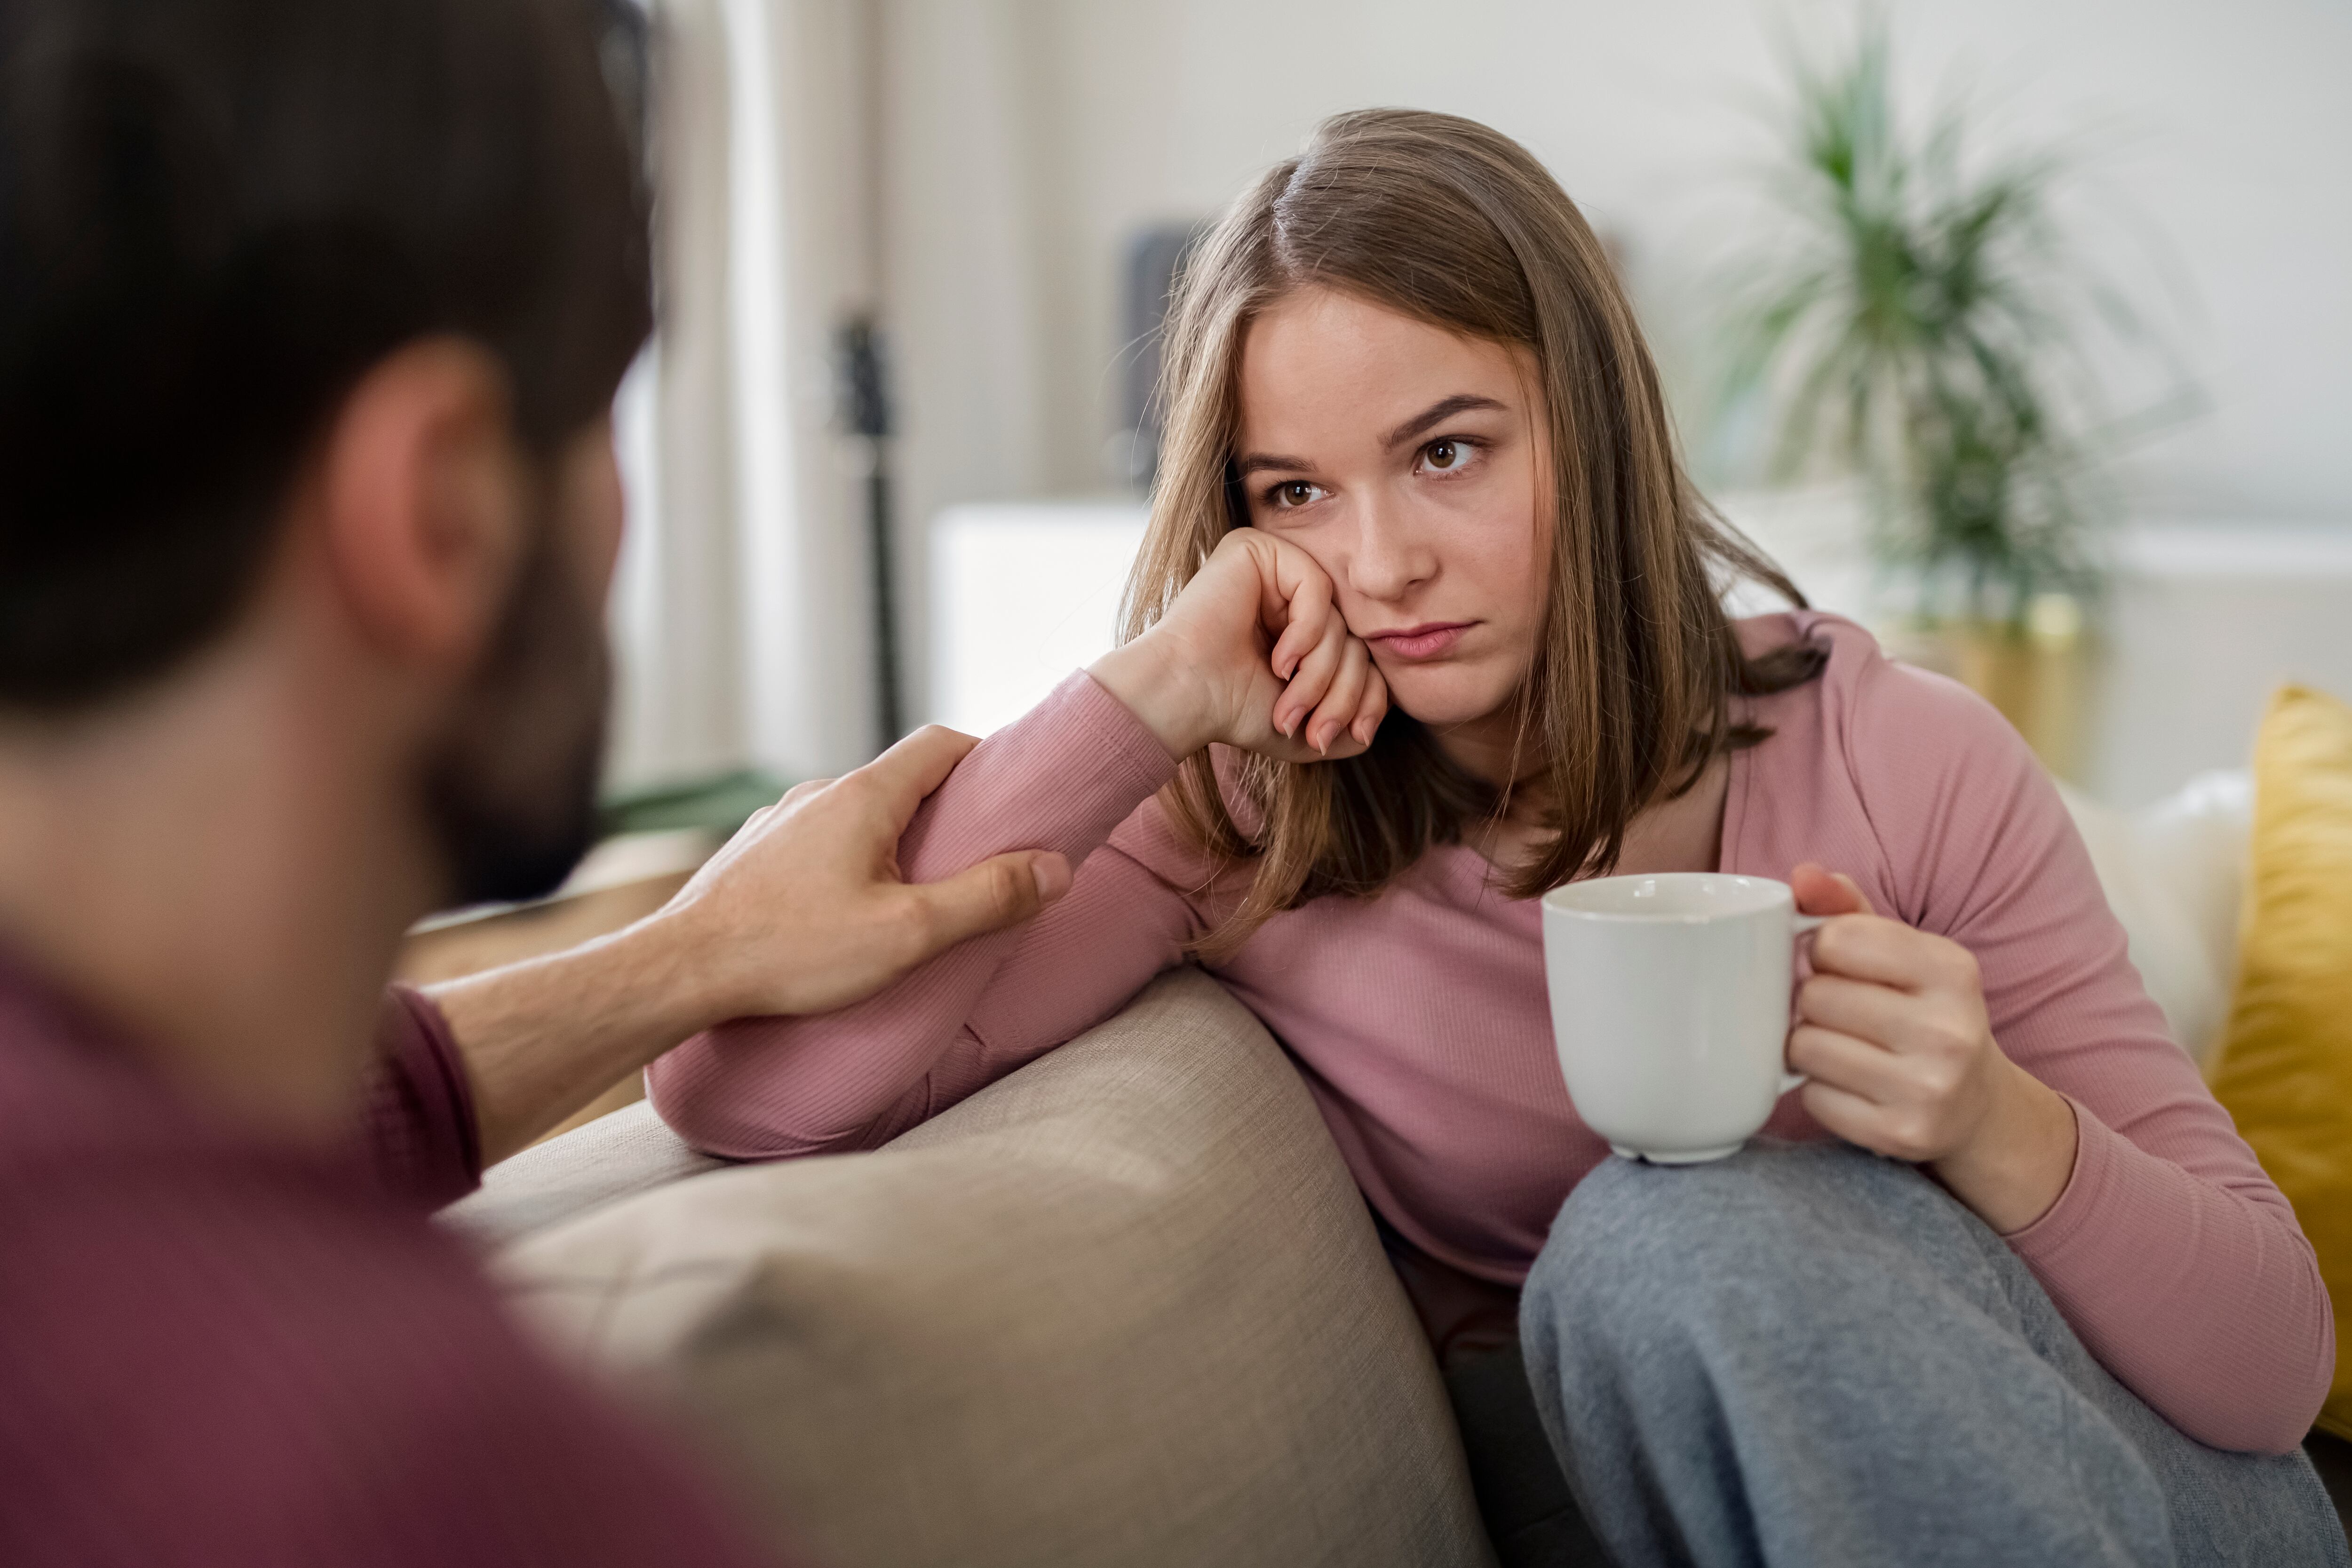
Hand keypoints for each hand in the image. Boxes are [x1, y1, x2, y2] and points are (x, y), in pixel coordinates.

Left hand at [647, 726, 1072, 1020]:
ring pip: (851, 816)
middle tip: (972, 860)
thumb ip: (987, 898)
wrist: (679, 971)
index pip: (939, 743)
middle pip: (897, 780)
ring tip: (908, 899)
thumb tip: (1054, 870)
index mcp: (862, 797)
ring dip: (889, 843)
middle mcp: (816, 794)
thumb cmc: (791, 951)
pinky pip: (813, 845)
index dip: (983, 758)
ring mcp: (776, 823)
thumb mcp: (909, 933)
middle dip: (942, 811)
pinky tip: (842, 917)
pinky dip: (843, 865)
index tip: (1009, 795)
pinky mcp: (749, 857)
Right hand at [1088, 528, 1388, 761]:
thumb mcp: (1309, 727)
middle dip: (1342, 693)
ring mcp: (1274, 568)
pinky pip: (1317, 587)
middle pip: (1352, 638)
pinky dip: (1307, 633)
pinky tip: (1280, 661)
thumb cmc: (1232, 711)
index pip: (1357, 653)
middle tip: (1316, 730)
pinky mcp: (1258, 549)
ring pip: (1337, 619)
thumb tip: (1379, 715)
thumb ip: (1352, 717)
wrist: (1182, 698)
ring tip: (1289, 704)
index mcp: (1298, 628)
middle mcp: (1288, 593)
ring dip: (1321, 674)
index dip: (1363, 697)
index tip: (1347, 735)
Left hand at [1786, 862, 2076, 1232]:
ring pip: (1806, 1047)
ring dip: (1808, 1045)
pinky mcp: (1901, 1135)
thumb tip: (1801, 876)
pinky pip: (1814, 1098)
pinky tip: (1851, 1085)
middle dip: (1813, 1001)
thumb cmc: (1923, 1011)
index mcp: (1953, 969)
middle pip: (1816, 996)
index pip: (1836, 939)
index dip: (1821, 950)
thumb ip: (1846, 907)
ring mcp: (1929, 1088)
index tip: (1839, 965)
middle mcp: (1950, 1030)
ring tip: (1842, 1045)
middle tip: (1840, 1012)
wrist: (1977, 1104)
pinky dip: (1818, 1089)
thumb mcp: (1901, 952)